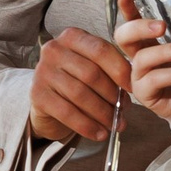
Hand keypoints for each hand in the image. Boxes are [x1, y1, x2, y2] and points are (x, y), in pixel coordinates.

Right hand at [29, 25, 130, 143]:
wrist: (47, 101)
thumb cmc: (75, 82)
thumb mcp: (92, 67)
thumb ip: (110, 70)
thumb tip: (132, 86)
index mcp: (72, 37)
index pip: (101, 50)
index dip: (120, 70)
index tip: (132, 87)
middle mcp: (54, 50)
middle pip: (91, 73)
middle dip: (111, 96)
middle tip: (123, 111)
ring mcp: (43, 71)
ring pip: (80, 94)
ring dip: (101, 113)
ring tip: (114, 124)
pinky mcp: (37, 95)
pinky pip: (67, 112)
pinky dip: (87, 126)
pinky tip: (99, 133)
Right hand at [121, 0, 170, 132]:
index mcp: (152, 40)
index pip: (133, 20)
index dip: (127, 8)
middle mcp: (142, 56)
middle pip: (123, 37)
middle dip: (137, 27)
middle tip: (161, 26)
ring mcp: (141, 76)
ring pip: (139, 59)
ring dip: (163, 52)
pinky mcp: (146, 95)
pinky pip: (151, 80)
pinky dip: (170, 74)